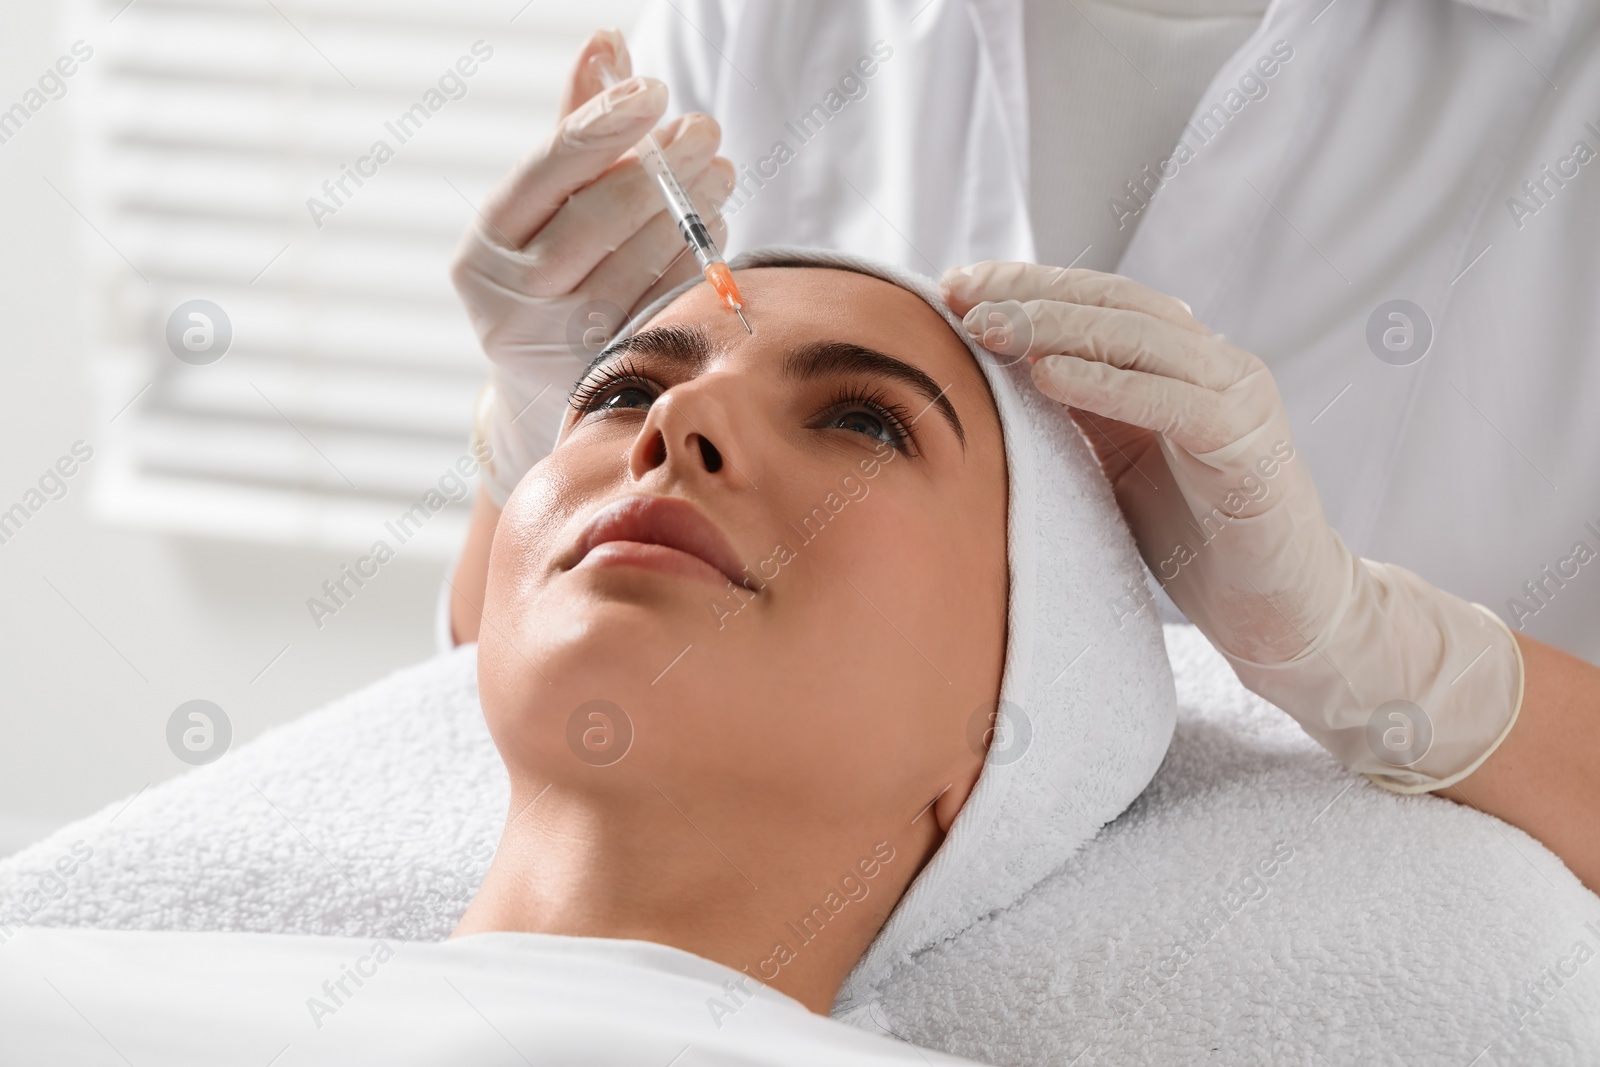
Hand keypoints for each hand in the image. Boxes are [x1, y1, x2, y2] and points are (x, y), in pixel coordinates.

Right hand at [451, 29, 734, 505]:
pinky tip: (713, 226)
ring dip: (688, 208)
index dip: (604, 124)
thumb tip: (607, 42)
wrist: (543, 389)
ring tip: (719, 172)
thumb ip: (576, 130)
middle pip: (598, 216)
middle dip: (661, 166)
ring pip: (637, 262)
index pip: (548, 170)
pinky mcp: (608, 374)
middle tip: (705, 130)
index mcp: (484, 249)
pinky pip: (664, 304)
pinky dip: (694, 259)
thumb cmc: (550, 274)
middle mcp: (510, 301)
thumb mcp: (546, 210)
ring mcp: (558, 346)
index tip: (654, 90)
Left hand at [941, 261, 1522, 790]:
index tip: (954, 286)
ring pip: (1142, 336)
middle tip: (961, 297)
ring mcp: (1239, 400)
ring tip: (991, 329)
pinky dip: (1110, 384)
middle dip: (1032, 293)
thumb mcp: (1114, 464)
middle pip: (1116, 301)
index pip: (1099, 299)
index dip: (1028, 284)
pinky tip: (1049, 376)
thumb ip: (1075, 414)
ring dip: (1057, 327)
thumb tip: (990, 376)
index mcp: (1180, 364)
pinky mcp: (1251, 449)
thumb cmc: (1194, 541)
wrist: (1281, 613)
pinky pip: (1175, 402)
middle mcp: (1215, 365)